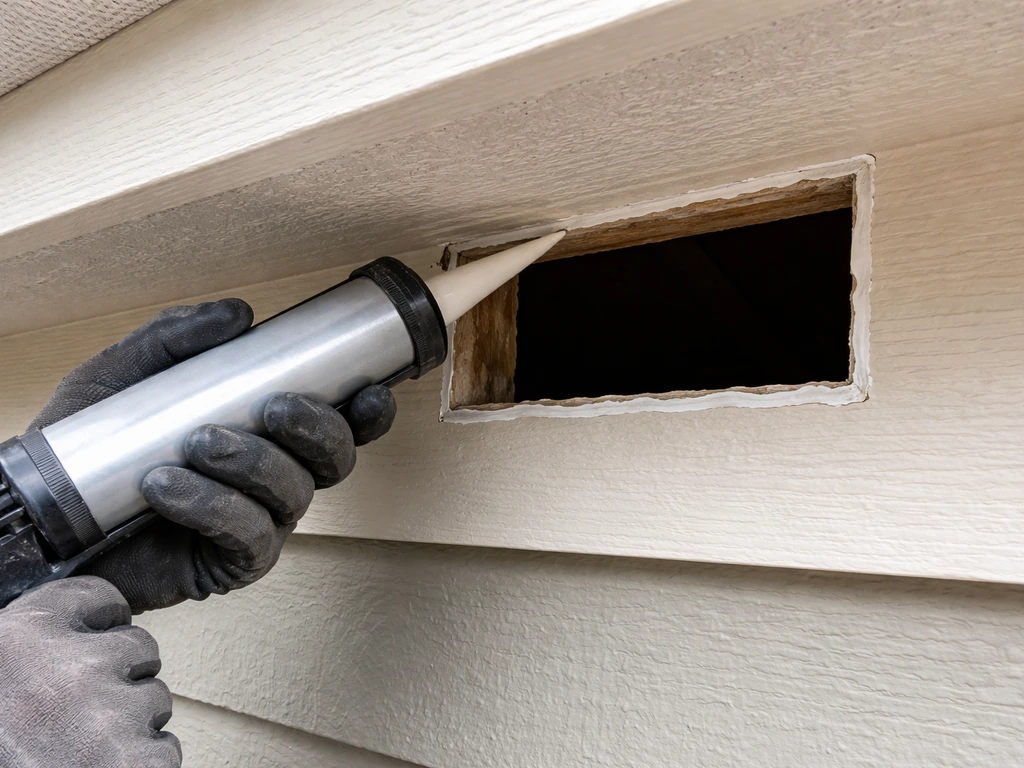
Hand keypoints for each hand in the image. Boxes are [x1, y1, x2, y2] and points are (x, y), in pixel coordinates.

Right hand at [0, 577, 179, 767]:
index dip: (97, 627)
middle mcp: (66, 669)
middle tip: (72, 720)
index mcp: (19, 639)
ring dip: (129, 726)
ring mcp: (105, 718)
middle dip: (118, 679)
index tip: (87, 645)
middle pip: (138, 647)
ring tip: (76, 757)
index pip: (98, 598)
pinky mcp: (136, 766)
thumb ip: (32, 654)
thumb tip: (91, 630)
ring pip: (155, 699)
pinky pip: (164, 750)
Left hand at [30, 300, 396, 612]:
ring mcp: (260, 522)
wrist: (42, 514)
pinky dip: (212, 505)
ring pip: (295, 493)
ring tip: (196, 443)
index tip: (366, 391)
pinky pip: (248, 535)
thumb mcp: (127, 373)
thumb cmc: (91, 444)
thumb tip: (240, 315)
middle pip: (336, 458)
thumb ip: (179, 337)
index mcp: (270, 432)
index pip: (341, 423)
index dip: (367, 411)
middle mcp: (277, 477)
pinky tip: (165, 486)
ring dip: (253, 463)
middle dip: (317, 429)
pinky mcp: (232, 563)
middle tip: (272, 408)